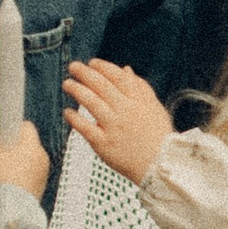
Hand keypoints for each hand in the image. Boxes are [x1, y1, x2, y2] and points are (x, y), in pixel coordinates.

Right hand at [0, 124, 50, 198]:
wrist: (14, 208)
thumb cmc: (5, 180)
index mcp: (33, 145)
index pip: (26, 125)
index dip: (13, 127)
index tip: (5, 132)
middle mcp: (42, 156)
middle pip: (26, 144)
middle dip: (13, 148)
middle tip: (0, 157)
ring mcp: (43, 172)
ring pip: (28, 160)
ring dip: (17, 163)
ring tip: (4, 173)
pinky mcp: (41, 185)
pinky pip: (30, 174)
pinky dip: (21, 176)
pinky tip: (10, 184)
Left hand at [65, 58, 172, 186]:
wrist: (160, 165)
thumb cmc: (158, 136)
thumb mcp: (154, 107)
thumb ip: (140, 87)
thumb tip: (125, 69)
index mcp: (138, 101)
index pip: (117, 77)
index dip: (103, 67)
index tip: (92, 63)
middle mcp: (125, 111)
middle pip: (101, 86)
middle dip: (85, 74)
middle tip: (74, 67)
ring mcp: (113, 128)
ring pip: (91, 103)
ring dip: (77, 90)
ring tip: (67, 84)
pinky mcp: (104, 144)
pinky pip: (85, 128)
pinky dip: (74, 118)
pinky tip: (67, 112)